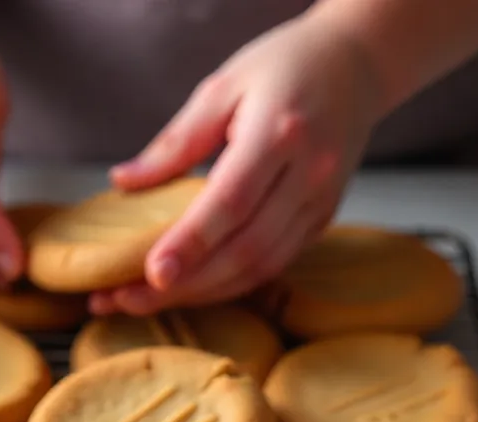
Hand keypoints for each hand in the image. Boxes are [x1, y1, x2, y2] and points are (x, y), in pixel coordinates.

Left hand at [92, 10, 381, 314]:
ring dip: (203, 293)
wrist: (354, 66)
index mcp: (281, 132)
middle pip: (244, 247)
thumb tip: (123, 182)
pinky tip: (193, 288)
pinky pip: (273, 264)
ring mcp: (320, 202)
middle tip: (129, 299)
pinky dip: (230, 283)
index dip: (191, 242)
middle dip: (186, 283)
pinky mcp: (322, 221)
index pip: (231, 201)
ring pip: (260, 267)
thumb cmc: (284, 68)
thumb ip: (174, 142)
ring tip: (150, 300)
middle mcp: (308, 174)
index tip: (152, 273)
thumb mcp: (222, 88)